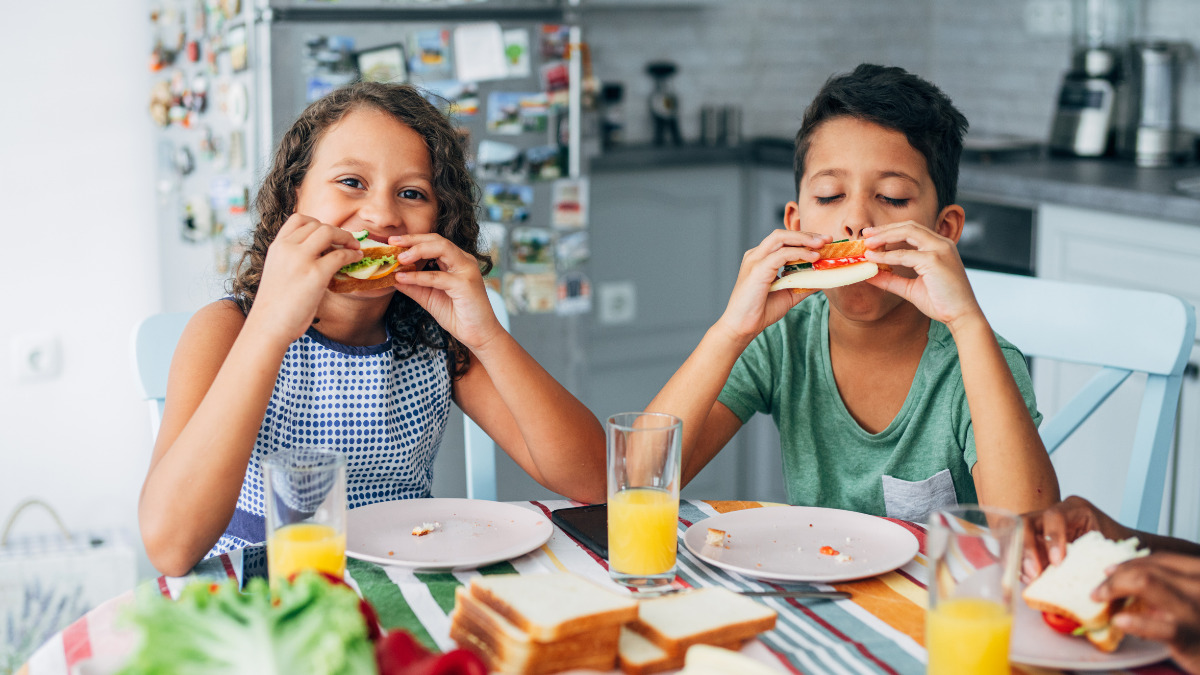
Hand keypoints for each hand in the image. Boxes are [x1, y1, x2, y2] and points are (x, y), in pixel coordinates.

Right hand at [252, 214, 361, 343]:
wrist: (268, 325)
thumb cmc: (276, 304)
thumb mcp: (278, 270)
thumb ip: (293, 257)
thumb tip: (321, 252)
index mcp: (277, 246)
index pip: (298, 219)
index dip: (317, 223)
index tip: (327, 234)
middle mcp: (288, 248)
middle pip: (318, 225)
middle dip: (336, 231)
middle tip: (347, 241)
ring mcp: (301, 259)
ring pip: (329, 232)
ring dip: (346, 237)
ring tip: (355, 247)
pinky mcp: (316, 274)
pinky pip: (340, 255)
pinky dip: (352, 255)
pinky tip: (356, 259)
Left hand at [388, 234, 501, 349]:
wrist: (478, 335)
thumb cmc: (458, 316)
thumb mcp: (429, 297)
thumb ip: (414, 286)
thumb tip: (392, 277)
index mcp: (457, 261)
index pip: (434, 242)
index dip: (413, 240)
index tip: (392, 242)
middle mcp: (464, 261)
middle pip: (437, 240)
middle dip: (413, 239)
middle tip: (392, 243)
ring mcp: (466, 271)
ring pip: (441, 248)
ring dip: (417, 250)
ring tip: (399, 258)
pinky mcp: (465, 285)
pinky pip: (437, 276)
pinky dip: (418, 276)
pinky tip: (403, 278)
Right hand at [714, 229, 829, 341]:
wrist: (742, 327)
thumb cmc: (761, 311)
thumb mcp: (789, 294)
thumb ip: (804, 284)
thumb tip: (824, 277)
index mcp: (761, 259)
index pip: (784, 241)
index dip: (805, 238)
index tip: (824, 242)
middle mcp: (756, 255)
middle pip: (783, 234)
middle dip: (807, 234)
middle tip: (827, 239)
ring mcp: (755, 260)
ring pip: (781, 238)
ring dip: (804, 239)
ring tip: (822, 244)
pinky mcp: (757, 269)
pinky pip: (781, 254)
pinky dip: (799, 253)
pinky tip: (813, 258)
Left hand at [861, 222, 980, 328]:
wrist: (962, 316)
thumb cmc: (941, 302)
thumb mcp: (911, 288)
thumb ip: (891, 279)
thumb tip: (869, 274)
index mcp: (939, 247)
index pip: (912, 230)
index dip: (890, 231)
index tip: (871, 236)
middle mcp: (941, 244)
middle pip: (909, 226)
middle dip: (885, 229)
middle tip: (865, 234)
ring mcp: (940, 249)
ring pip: (907, 232)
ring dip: (884, 236)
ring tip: (867, 243)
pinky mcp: (935, 260)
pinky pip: (905, 254)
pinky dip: (887, 255)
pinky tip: (873, 259)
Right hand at [1021, 495, 1133, 580]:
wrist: (1119, 548)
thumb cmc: (1118, 547)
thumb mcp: (1115, 550)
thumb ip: (1102, 560)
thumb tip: (1094, 585)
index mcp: (1076, 509)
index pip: (1055, 515)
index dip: (1052, 538)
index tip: (1057, 563)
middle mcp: (1052, 513)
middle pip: (1026, 522)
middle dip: (1026, 549)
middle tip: (1033, 574)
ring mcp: (1039, 525)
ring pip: (1013, 532)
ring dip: (1016, 557)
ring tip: (1028, 579)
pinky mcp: (1031, 538)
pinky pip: (1013, 545)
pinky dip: (1015, 562)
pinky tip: (1025, 578)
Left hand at [1094, 553, 1199, 673]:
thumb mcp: (1191, 598)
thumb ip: (1169, 586)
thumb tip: (1125, 577)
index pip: (1162, 559)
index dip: (1131, 562)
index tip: (1110, 570)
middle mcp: (1199, 584)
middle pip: (1147, 568)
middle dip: (1116, 576)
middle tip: (1098, 590)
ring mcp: (1195, 608)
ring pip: (1145, 582)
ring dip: (1114, 587)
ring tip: (1099, 597)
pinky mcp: (1188, 635)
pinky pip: (1159, 626)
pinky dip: (1136, 622)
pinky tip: (1119, 621)